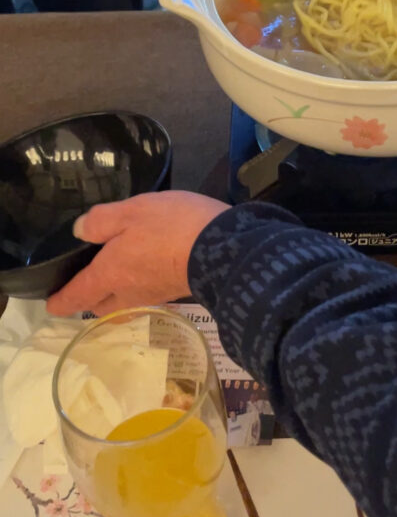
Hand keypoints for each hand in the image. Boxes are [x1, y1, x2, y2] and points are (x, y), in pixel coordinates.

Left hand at [46, 192, 228, 317]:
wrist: (224, 248)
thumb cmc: (170, 227)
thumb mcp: (131, 211)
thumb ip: (101, 221)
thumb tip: (79, 231)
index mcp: (110, 275)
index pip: (77, 296)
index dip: (60, 301)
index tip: (50, 304)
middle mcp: (129, 292)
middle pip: (101, 305)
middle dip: (90, 298)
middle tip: (85, 282)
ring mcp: (155, 294)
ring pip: (126, 300)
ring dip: (116, 292)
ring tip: (115, 270)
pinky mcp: (176, 289)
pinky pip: (147, 291)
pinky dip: (140, 282)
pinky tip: (146, 263)